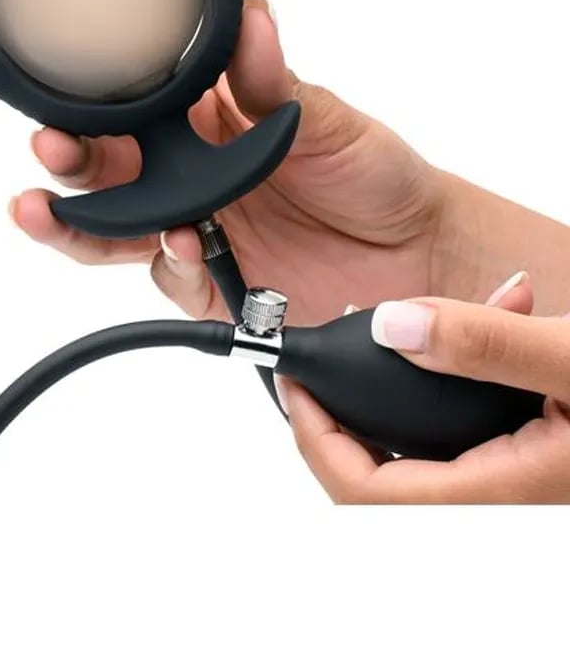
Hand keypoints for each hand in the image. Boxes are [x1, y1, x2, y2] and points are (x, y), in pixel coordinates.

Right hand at [10, 0, 451, 324]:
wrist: (419, 253)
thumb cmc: (375, 173)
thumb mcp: (327, 120)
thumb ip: (276, 82)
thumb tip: (249, 17)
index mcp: (207, 121)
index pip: (131, 105)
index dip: (91, 99)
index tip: (61, 89)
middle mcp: (188, 175)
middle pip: (105, 169)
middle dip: (67, 159)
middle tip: (50, 148)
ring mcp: (195, 231)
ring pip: (112, 230)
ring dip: (74, 221)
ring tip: (47, 210)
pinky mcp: (211, 287)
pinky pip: (170, 277)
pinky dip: (168, 260)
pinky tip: (180, 242)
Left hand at [280, 279, 569, 502]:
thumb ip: (487, 344)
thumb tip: (394, 329)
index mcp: (500, 484)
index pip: (367, 491)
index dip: (314, 440)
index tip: (293, 384)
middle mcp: (497, 488)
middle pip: (376, 475)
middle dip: (334, 418)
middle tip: (317, 367)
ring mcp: (505, 468)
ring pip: (413, 444)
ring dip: (389, 388)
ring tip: (393, 326)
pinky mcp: (519, 443)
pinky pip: (455, 418)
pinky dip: (444, 372)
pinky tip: (470, 322)